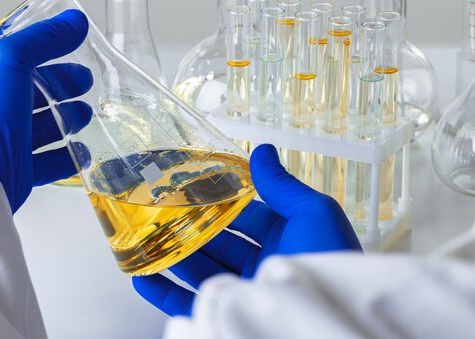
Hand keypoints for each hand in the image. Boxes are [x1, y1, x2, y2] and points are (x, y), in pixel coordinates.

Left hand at [0, 10, 91, 212]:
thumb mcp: (8, 61)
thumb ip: (42, 39)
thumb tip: (73, 21)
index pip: (12, 56)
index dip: (44, 48)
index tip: (74, 43)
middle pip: (30, 92)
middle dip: (61, 85)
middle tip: (85, 81)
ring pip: (40, 126)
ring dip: (67, 119)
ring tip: (85, 115)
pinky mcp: (14, 171)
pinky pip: (46, 161)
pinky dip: (67, 155)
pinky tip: (82, 151)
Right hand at [133, 144, 360, 315]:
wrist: (324, 324)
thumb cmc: (329, 267)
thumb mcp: (314, 214)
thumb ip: (282, 185)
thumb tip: (263, 152)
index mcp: (286, 237)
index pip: (246, 214)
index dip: (220, 199)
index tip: (192, 186)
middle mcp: (264, 264)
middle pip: (219, 241)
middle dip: (192, 225)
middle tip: (162, 209)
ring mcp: (245, 291)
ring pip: (200, 269)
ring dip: (174, 253)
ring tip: (148, 237)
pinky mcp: (228, 315)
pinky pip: (188, 303)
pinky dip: (163, 292)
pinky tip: (145, 277)